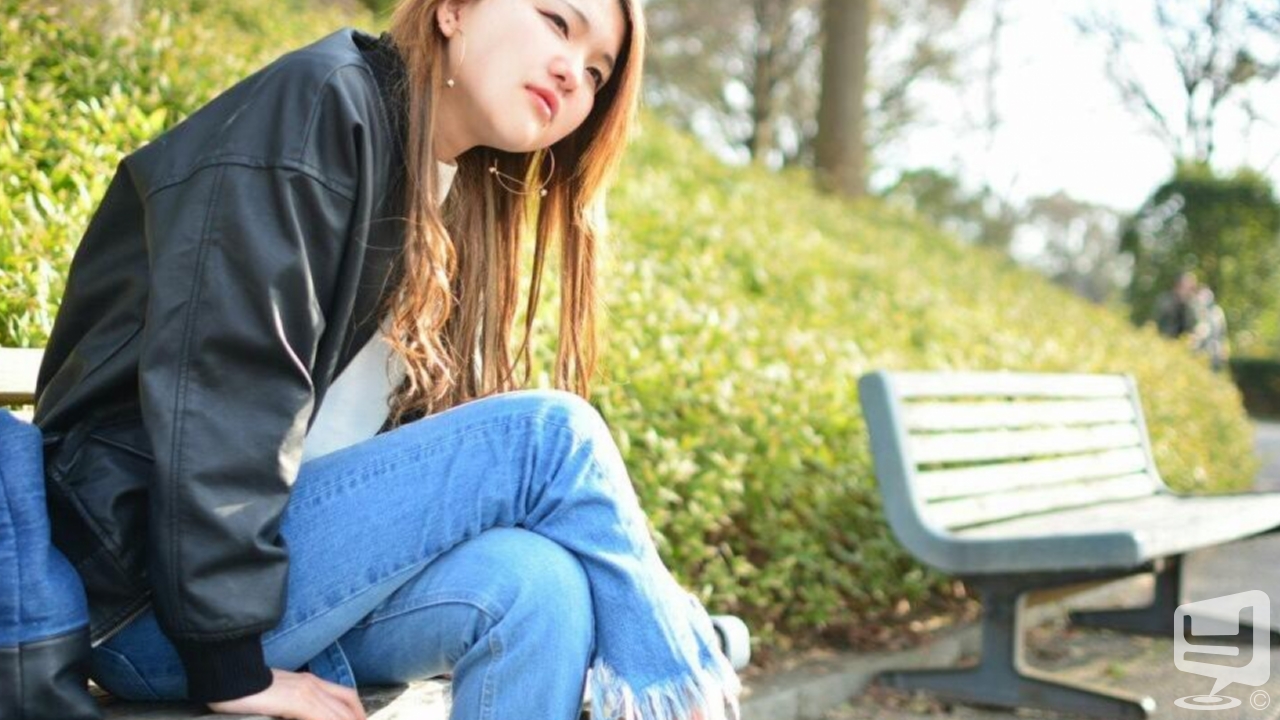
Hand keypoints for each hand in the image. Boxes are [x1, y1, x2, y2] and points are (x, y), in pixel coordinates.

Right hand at [207, 668, 365, 719]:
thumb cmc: (246, 690)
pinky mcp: (297, 700)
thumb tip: (300, 714)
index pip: (346, 697)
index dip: (356, 713)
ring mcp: (306, 691)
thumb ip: (294, 708)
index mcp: (310, 682)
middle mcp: (313, 684)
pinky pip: (322, 717)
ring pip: (339, 713)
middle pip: (347, 706)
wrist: (228, 675)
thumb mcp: (279, 697)